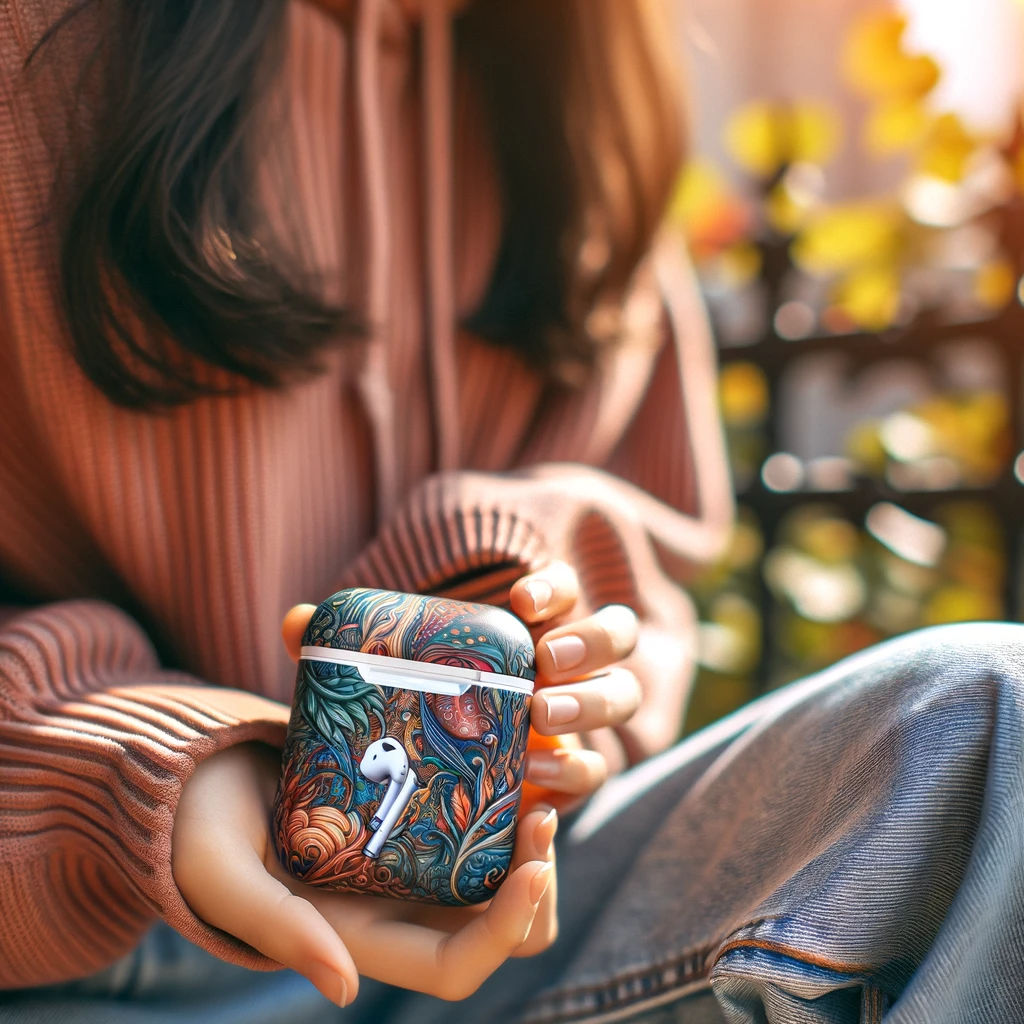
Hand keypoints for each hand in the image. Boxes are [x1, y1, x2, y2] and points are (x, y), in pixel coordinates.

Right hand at [172, 610, 557, 1007]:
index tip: (535, 863)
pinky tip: (506, 745)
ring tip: (536, 772)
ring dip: (527, 836)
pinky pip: (473, 814)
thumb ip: (278, 930)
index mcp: (360, 936)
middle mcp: (396, 905)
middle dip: (537, 878)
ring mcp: (405, 856)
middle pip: (500, 924)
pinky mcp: (406, 808)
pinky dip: (498, 792)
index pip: (456, 965)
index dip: (507, 928)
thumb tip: (346, 991)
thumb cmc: (200, 832)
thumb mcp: (225, 877)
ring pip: (498, 869)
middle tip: (541, 809)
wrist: (196, 777)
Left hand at [353, 466, 697, 764]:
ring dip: (593, 701)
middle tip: (543, 661)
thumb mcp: (384, 672)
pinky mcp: (569, 774)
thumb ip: (347, 647)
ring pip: (622, 696)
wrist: (431, 781)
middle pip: (615, 635)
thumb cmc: (415, 704)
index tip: (521, 599)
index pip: (562, 589)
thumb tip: (297, 621)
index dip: (554, 587)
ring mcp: (575, 720)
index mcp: (531, 626)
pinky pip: (597, 769)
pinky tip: (536, 773)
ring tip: (541, 713)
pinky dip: (576, 769)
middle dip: (590, 640)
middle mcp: (565, 667)